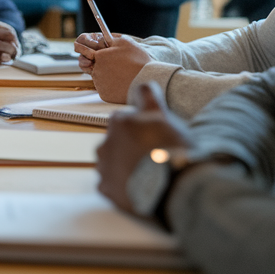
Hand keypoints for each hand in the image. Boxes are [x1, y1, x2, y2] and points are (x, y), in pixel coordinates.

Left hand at [74, 34, 150, 102]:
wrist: (148, 80)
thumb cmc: (138, 60)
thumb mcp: (125, 42)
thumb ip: (109, 38)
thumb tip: (100, 37)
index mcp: (99, 56)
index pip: (86, 52)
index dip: (86, 50)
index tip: (82, 49)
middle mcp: (96, 70)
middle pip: (93, 66)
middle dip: (101, 64)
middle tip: (115, 65)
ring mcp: (99, 84)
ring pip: (100, 78)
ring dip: (107, 76)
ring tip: (122, 74)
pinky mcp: (104, 95)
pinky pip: (105, 89)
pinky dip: (111, 87)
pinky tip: (122, 83)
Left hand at [96, 84, 192, 213]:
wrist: (171, 186)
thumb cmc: (169, 148)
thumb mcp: (163, 116)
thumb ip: (149, 98)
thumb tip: (143, 85)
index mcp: (118, 122)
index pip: (125, 119)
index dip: (141, 127)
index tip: (154, 136)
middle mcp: (105, 143)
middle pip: (117, 141)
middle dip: (130, 146)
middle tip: (152, 156)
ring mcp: (104, 167)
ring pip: (112, 163)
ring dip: (125, 165)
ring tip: (147, 174)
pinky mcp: (106, 188)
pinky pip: (112, 184)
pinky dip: (122, 185)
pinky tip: (139, 187)